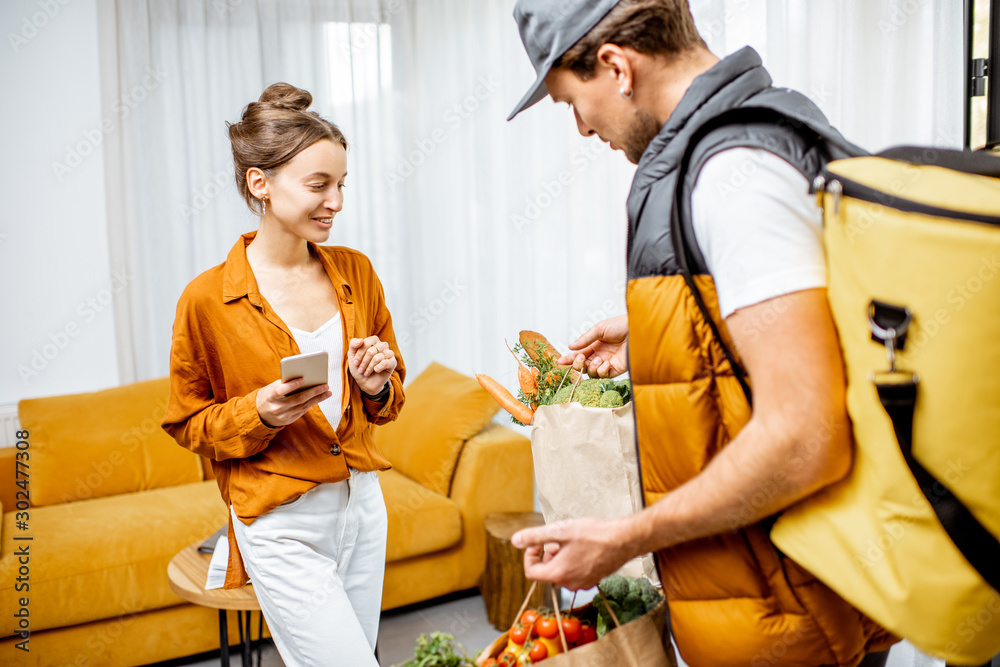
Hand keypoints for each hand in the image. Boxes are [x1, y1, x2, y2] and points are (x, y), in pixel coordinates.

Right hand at [256, 378, 331, 427]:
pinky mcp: (288, 421)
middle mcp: (277, 407)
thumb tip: (304, 377)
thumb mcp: (271, 387)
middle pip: (298, 399)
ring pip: (303, 406)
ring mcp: (283, 416)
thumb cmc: (269, 395)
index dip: (292, 385)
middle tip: (325, 385)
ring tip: (327, 392)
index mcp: (271, 396)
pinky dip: (311, 404)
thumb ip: (285, 383)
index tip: (303, 378)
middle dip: (314, 392)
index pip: (281, 390)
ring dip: (317, 399)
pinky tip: (319, 398)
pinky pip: (302, 411)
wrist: (259, 413)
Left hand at [348, 335, 396, 395]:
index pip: (366, 342)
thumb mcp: (352, 356)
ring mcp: (389, 353)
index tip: (355, 362)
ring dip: (369, 367)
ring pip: (377, 358)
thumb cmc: (359, 367)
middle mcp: (382, 345)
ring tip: (366, 373)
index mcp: (373, 341)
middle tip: (360, 370)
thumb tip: (360, 340)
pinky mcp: (393, 362)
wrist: (365, 382)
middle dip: (364, 362)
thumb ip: (353, 344)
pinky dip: (378, 368)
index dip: (359, 354)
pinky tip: (375, 371)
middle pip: (371, 351)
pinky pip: (385, 363)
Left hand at [511, 517, 633, 590]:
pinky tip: (581, 547)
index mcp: (558, 573)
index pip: (531, 572)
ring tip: (569, 540)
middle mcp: (569, 583)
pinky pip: (573, 573)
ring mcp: (581, 583)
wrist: (623, 541)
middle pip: (546, 572)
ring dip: (559, 557)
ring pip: (560, 572)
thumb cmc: (593, 535)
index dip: (529, 555)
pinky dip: (571, 561)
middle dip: (546, 554)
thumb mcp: (560, 531)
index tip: (537, 542)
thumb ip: (535, 537)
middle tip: (556, 538)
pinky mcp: (592, 580)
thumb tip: (515, 540)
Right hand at [557, 314, 628, 377]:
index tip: (560, 362)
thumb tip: (570, 347)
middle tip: (582, 358)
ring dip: (592, 367)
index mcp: (594, 344)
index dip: (569, 358)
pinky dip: (602, 371)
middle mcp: (600, 354)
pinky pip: (604, 376)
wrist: (638, 330)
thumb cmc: (621, 325)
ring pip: (591, 373)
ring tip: (599, 359)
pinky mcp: (616, 369)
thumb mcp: (600, 328)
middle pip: (583, 366)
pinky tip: (606, 364)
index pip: (579, 354)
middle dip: (578, 364)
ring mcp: (608, 362)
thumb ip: (585, 339)